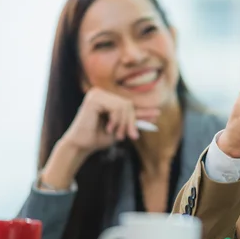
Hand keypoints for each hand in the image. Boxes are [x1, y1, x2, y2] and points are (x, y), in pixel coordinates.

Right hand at [40, 88, 159, 188]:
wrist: (82, 146)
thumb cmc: (98, 138)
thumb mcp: (121, 128)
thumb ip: (135, 120)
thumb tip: (155, 114)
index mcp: (106, 98)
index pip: (128, 104)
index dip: (143, 111)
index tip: (157, 114)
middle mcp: (100, 93)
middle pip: (128, 104)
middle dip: (131, 122)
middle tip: (130, 136)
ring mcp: (96, 94)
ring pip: (124, 106)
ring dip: (124, 123)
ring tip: (118, 135)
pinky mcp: (94, 99)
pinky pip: (116, 107)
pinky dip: (117, 120)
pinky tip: (109, 128)